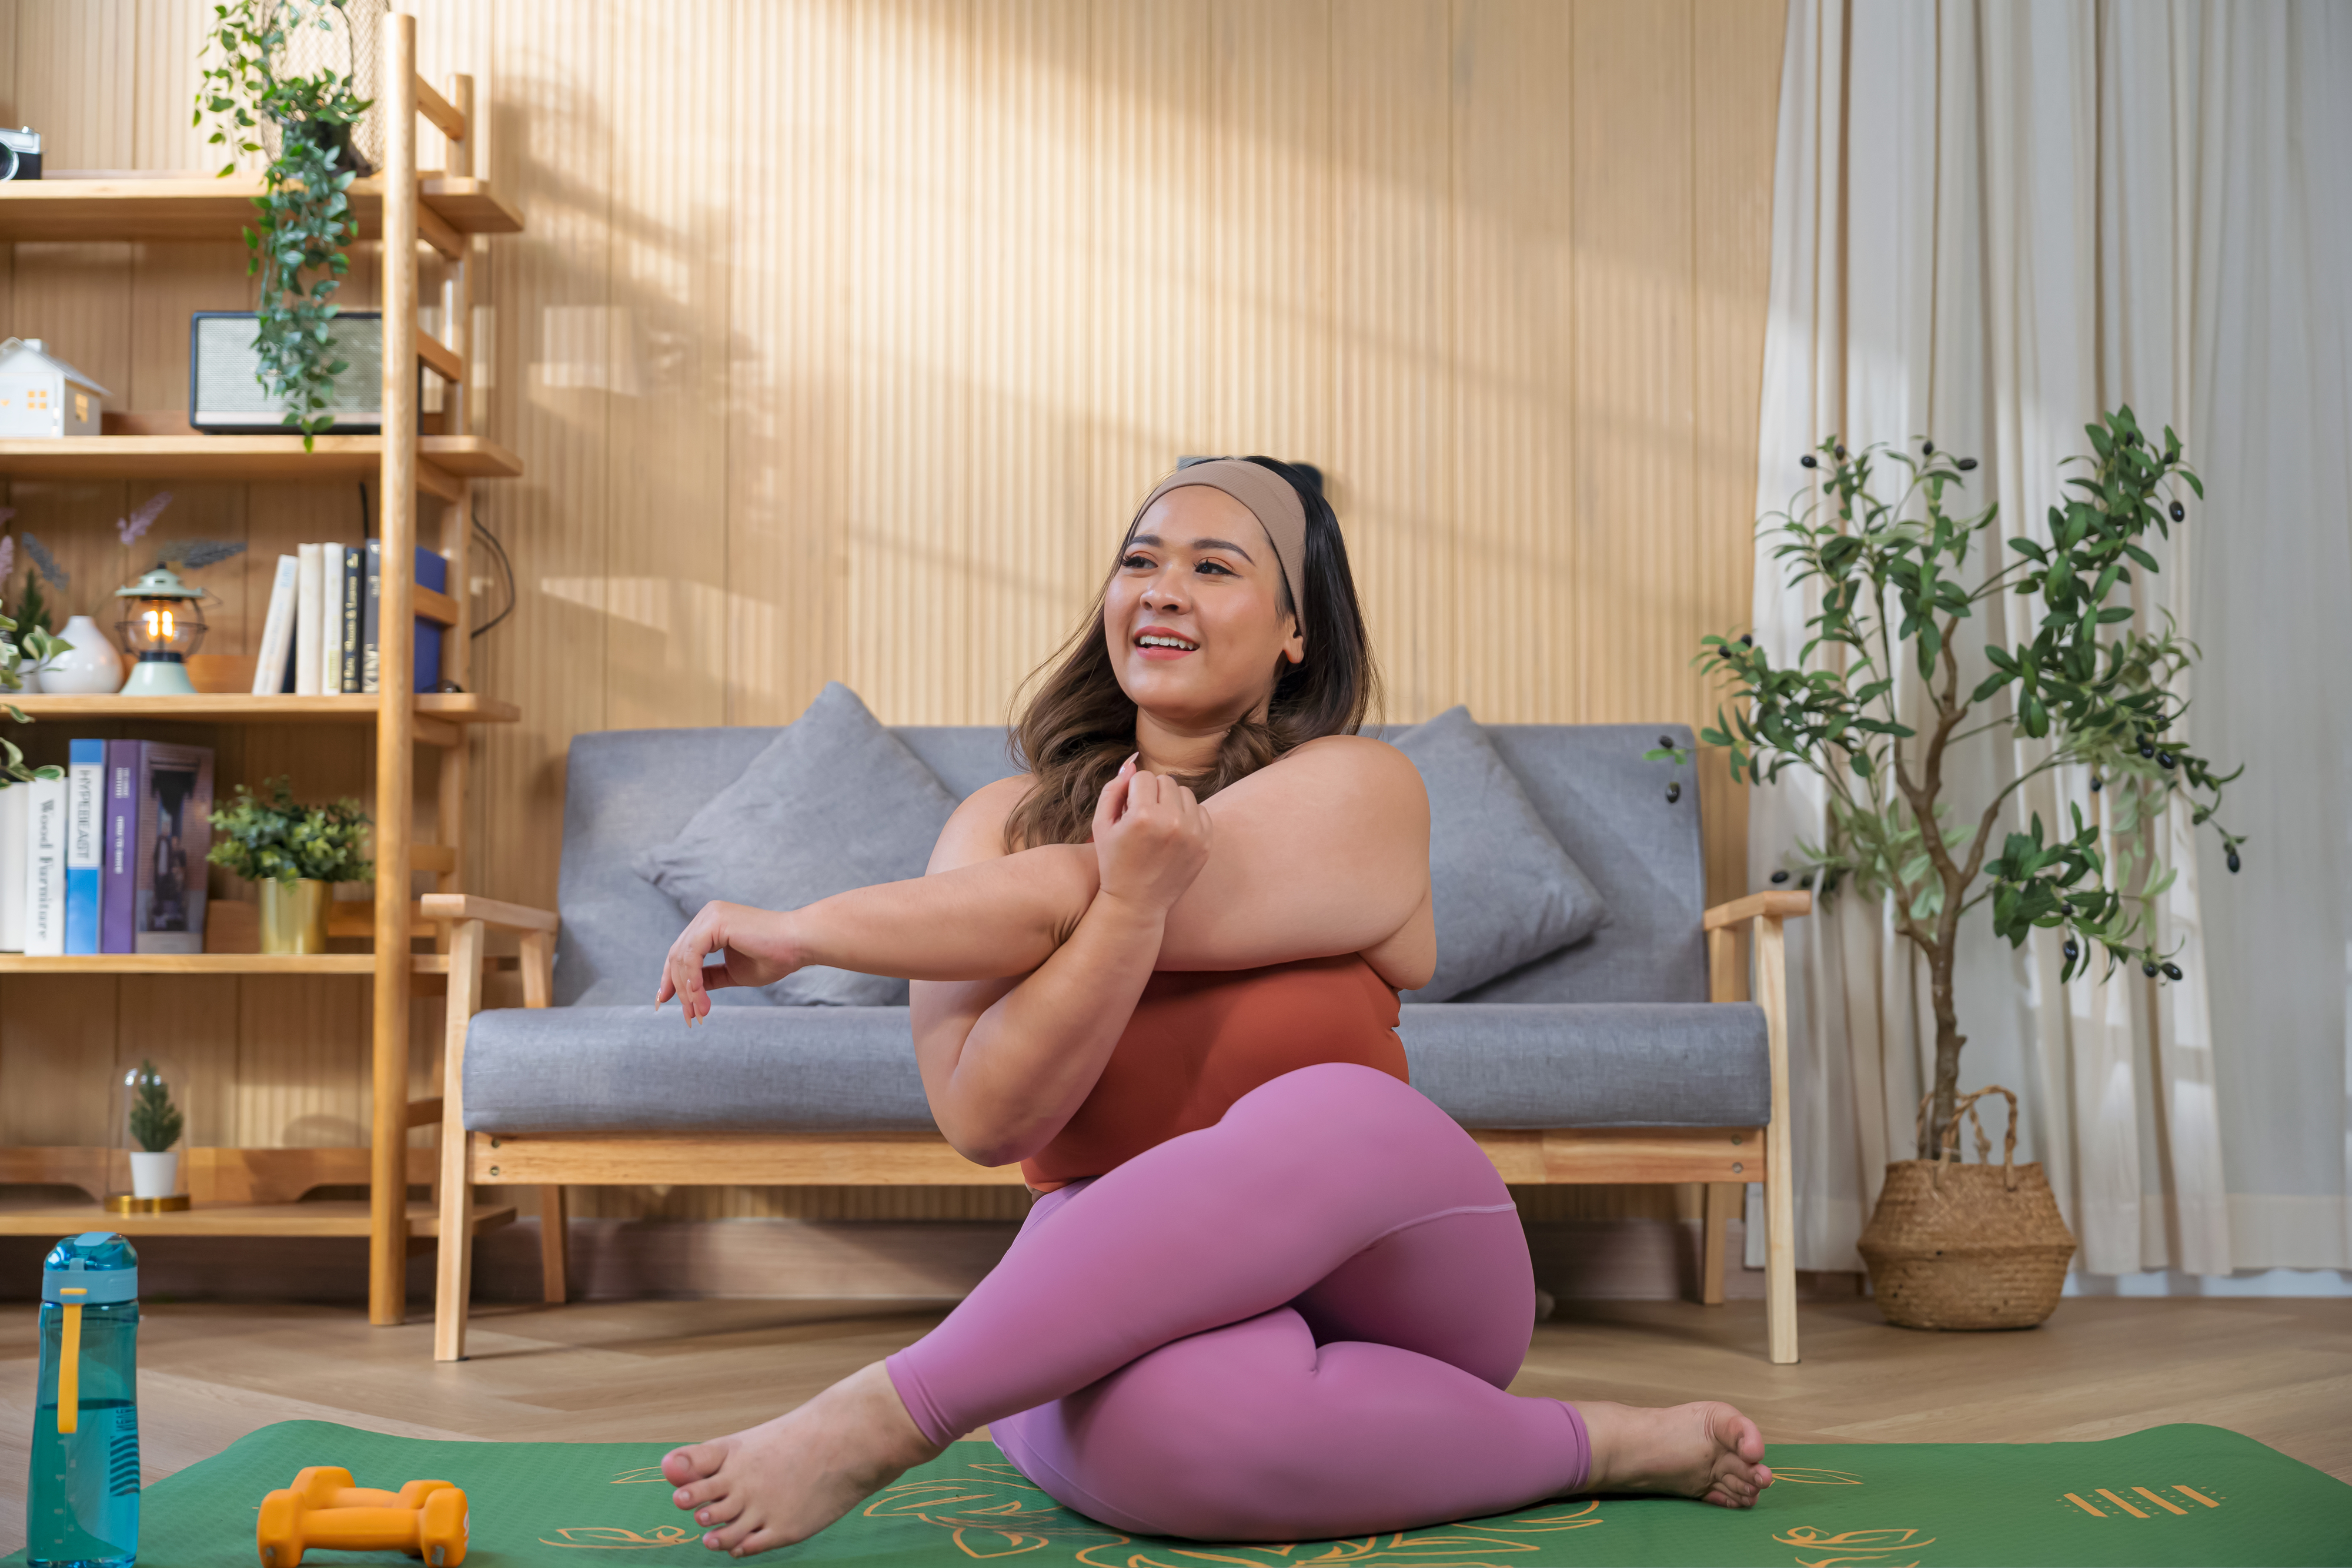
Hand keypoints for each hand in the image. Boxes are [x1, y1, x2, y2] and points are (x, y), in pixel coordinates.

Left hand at [654, 900, 801, 1023]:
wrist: (800, 944)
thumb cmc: (775, 957)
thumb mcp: (734, 973)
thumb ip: (710, 977)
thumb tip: (688, 990)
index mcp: (711, 923)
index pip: (681, 952)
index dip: (670, 979)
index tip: (665, 1001)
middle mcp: (707, 915)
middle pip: (677, 956)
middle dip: (678, 990)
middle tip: (689, 1017)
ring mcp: (710, 915)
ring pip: (681, 958)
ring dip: (687, 990)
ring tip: (699, 1013)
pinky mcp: (715, 921)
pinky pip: (692, 955)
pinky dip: (692, 979)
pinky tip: (699, 998)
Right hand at [1091, 756, 1210, 916]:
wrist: (1137, 903)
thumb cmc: (1114, 863)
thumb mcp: (1101, 826)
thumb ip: (1113, 790)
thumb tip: (1131, 763)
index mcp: (1143, 816)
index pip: (1143, 777)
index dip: (1132, 792)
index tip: (1128, 811)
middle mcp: (1172, 822)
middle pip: (1166, 780)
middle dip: (1152, 794)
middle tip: (1143, 817)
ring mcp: (1193, 833)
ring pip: (1185, 792)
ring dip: (1171, 802)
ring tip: (1158, 824)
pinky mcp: (1206, 843)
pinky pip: (1200, 810)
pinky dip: (1187, 816)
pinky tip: (1172, 834)